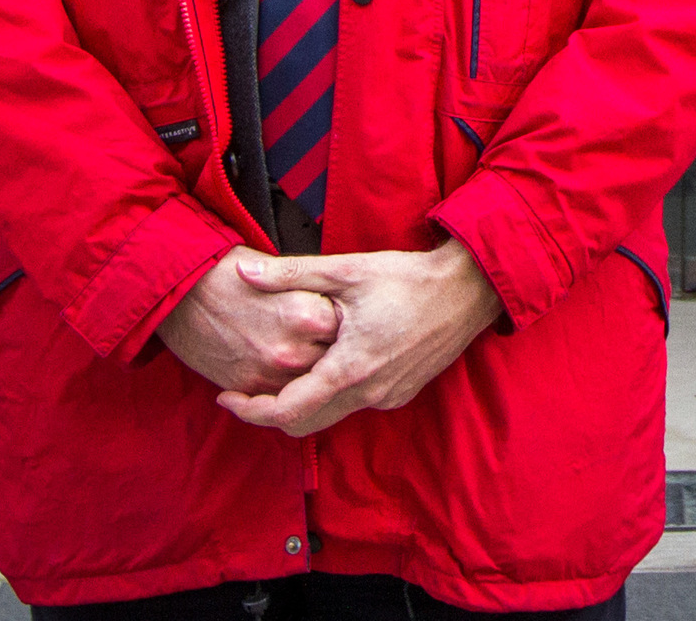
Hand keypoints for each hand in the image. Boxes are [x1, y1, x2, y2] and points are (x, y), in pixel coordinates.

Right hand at [155, 246, 339, 394]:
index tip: (346, 314)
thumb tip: (341, 303)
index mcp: (307, 314)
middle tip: (336, 339)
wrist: (179, 293)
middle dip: (337, 350)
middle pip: (336, 360)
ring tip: (313, 353)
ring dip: (316, 372)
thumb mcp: (279, 273)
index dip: (347, 319)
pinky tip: (293, 371)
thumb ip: (312, 291)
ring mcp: (271, 374)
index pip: (349, 327)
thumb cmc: (228, 272)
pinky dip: (291, 386)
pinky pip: (283, 397)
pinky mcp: (249, 387)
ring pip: (313, 384)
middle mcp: (293, 350)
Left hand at [215, 241, 504, 436]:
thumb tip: (242, 271)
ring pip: (330, 418)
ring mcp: (388, 397)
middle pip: (303, 426)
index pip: (286, 411)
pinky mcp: (402, 393)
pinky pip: (355, 406)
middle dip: (269, 414)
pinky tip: (326, 367)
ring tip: (281, 377)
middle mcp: (369, 392)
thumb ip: (290, 274)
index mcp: (350, 368)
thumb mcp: (346, 270)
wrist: (469, 289)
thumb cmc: (408, 277)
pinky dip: (331, 398)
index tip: (226, 399)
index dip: (249, 411)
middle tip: (246, 391)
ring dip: (301, 406)